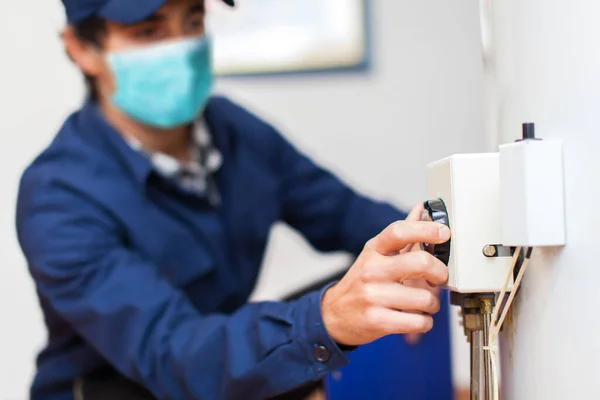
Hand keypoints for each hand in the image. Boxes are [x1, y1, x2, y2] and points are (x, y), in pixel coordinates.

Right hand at [321, 215, 449, 346]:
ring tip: (424, 303)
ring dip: (433, 304)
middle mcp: (372, 270)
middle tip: (440, 277)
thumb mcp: (376, 254)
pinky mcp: (377, 321)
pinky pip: (419, 322)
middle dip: (440, 272)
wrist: (334, 314)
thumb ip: (402, 234)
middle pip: (420, 263)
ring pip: (425, 298)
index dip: (425, 230)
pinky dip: (425, 322)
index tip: (444, 233)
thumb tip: (421, 208)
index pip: (399, 231)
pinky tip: (416, 318)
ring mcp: (373, 296)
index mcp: (374, 250)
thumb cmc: (363, 282)